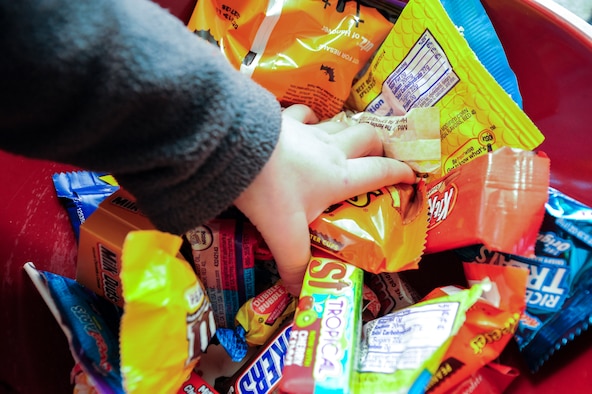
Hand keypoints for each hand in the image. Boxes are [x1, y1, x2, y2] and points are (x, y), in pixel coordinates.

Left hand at [234, 104, 415, 294]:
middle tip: (377, 158)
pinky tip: (307, 124)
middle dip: (379, 145)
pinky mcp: (285, 120)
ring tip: (346, 142)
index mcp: (340, 177)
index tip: (413, 176)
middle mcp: (330, 150)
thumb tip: (300, 293)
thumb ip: (295, 266)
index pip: (381, 172)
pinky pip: (305, 113)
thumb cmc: (270, 192)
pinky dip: (311, 118)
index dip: (401, 173)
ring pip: (340, 123)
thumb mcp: (286, 236)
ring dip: (348, 130)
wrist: (237, 150)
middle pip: (367, 137)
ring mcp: (308, 131)